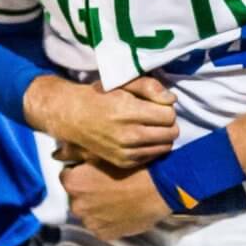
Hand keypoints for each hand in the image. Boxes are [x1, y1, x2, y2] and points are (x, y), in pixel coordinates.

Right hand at [25, 74, 178, 169]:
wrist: (73, 116)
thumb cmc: (100, 96)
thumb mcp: (124, 83)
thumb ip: (150, 87)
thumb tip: (172, 100)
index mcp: (129, 112)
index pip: (169, 115)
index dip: (166, 107)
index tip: (157, 104)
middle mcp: (129, 135)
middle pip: (171, 132)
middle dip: (168, 122)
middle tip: (155, 115)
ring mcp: (126, 152)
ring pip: (165, 146)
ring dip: (162, 135)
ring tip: (149, 126)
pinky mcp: (124, 163)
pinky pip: (153, 156)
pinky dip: (152, 147)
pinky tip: (141, 137)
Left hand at [61, 159, 171, 240]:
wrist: (158, 189)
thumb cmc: (133, 168)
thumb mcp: (104, 153)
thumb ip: (78, 155)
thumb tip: (62, 154)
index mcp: (73, 182)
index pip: (66, 176)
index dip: (81, 173)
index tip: (93, 172)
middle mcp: (76, 204)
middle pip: (76, 196)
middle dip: (87, 191)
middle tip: (107, 185)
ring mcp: (90, 222)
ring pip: (88, 212)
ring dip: (96, 207)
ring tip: (116, 198)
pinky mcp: (104, 234)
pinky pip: (100, 226)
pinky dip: (107, 220)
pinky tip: (120, 210)